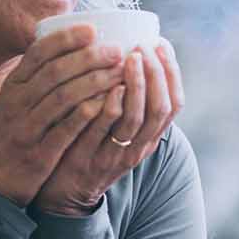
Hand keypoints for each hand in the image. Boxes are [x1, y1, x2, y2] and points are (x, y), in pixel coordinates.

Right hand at [0, 25, 126, 207]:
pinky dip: (85, 115)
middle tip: (117, 50)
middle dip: (88, 58)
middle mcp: (17, 102)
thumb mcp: (14, 101)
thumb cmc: (11, 134)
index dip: (66, 39)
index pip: (38, 53)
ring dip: (94, 83)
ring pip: (62, 97)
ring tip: (119, 74)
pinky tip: (106, 104)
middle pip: (55, 72)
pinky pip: (64, 129)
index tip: (93, 29)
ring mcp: (26, 127)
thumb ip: (36, 78)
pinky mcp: (38, 152)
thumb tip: (67, 47)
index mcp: (14, 85)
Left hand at [34, 37, 183, 216]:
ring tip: (130, 57)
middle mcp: (138, 146)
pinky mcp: (90, 157)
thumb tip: (130, 53)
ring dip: (137, 85)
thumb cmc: (91, 148)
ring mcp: (115, 154)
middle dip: (156, 73)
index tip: (162, 44)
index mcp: (149, 136)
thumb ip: (127, 101)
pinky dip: (111, 106)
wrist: (64, 193)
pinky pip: (104, 130)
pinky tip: (109, 86)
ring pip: (137, 118)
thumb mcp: (119, 130)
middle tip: (144, 47)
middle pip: (160, 108)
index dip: (172, 73)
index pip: (174, 103)